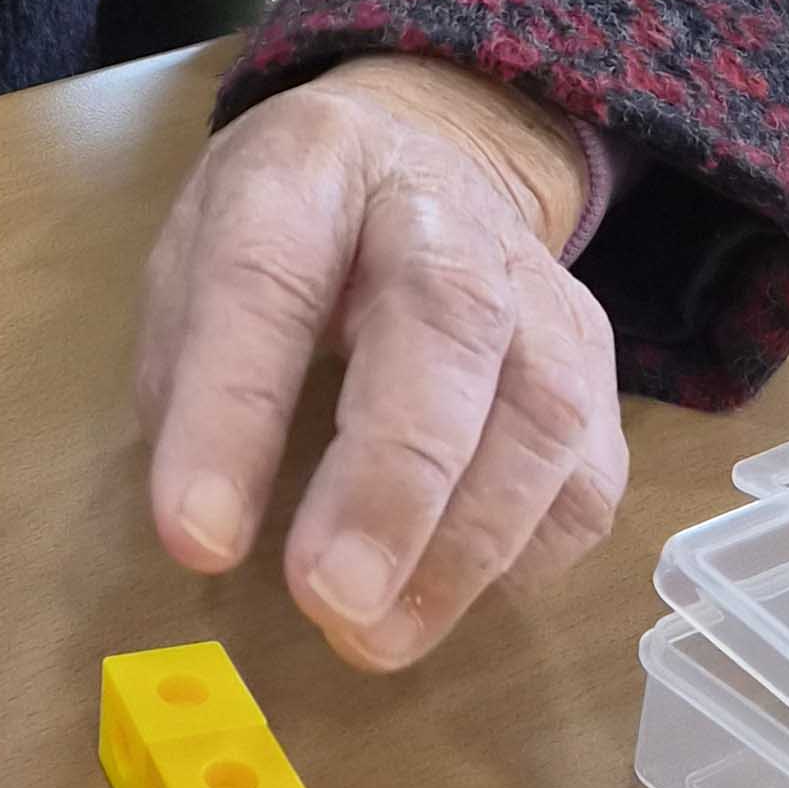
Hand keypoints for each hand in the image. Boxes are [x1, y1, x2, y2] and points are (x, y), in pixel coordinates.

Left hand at [134, 53, 626, 671]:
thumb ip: (188, 376)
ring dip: (462, 546)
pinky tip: (446, 595)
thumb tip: (207, 530)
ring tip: (374, 636)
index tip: (197, 537)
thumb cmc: (293, 230)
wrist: (429, 151)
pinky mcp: (600, 367)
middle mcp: (443, 217)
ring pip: (543, 413)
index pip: (269, 281)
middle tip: (329, 597)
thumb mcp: (197, 259)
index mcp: (311, 172)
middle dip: (390, 479)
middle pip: (446, 328)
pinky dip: (523, 556)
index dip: (231, 414)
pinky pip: (586, 478)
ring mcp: (542, 290)